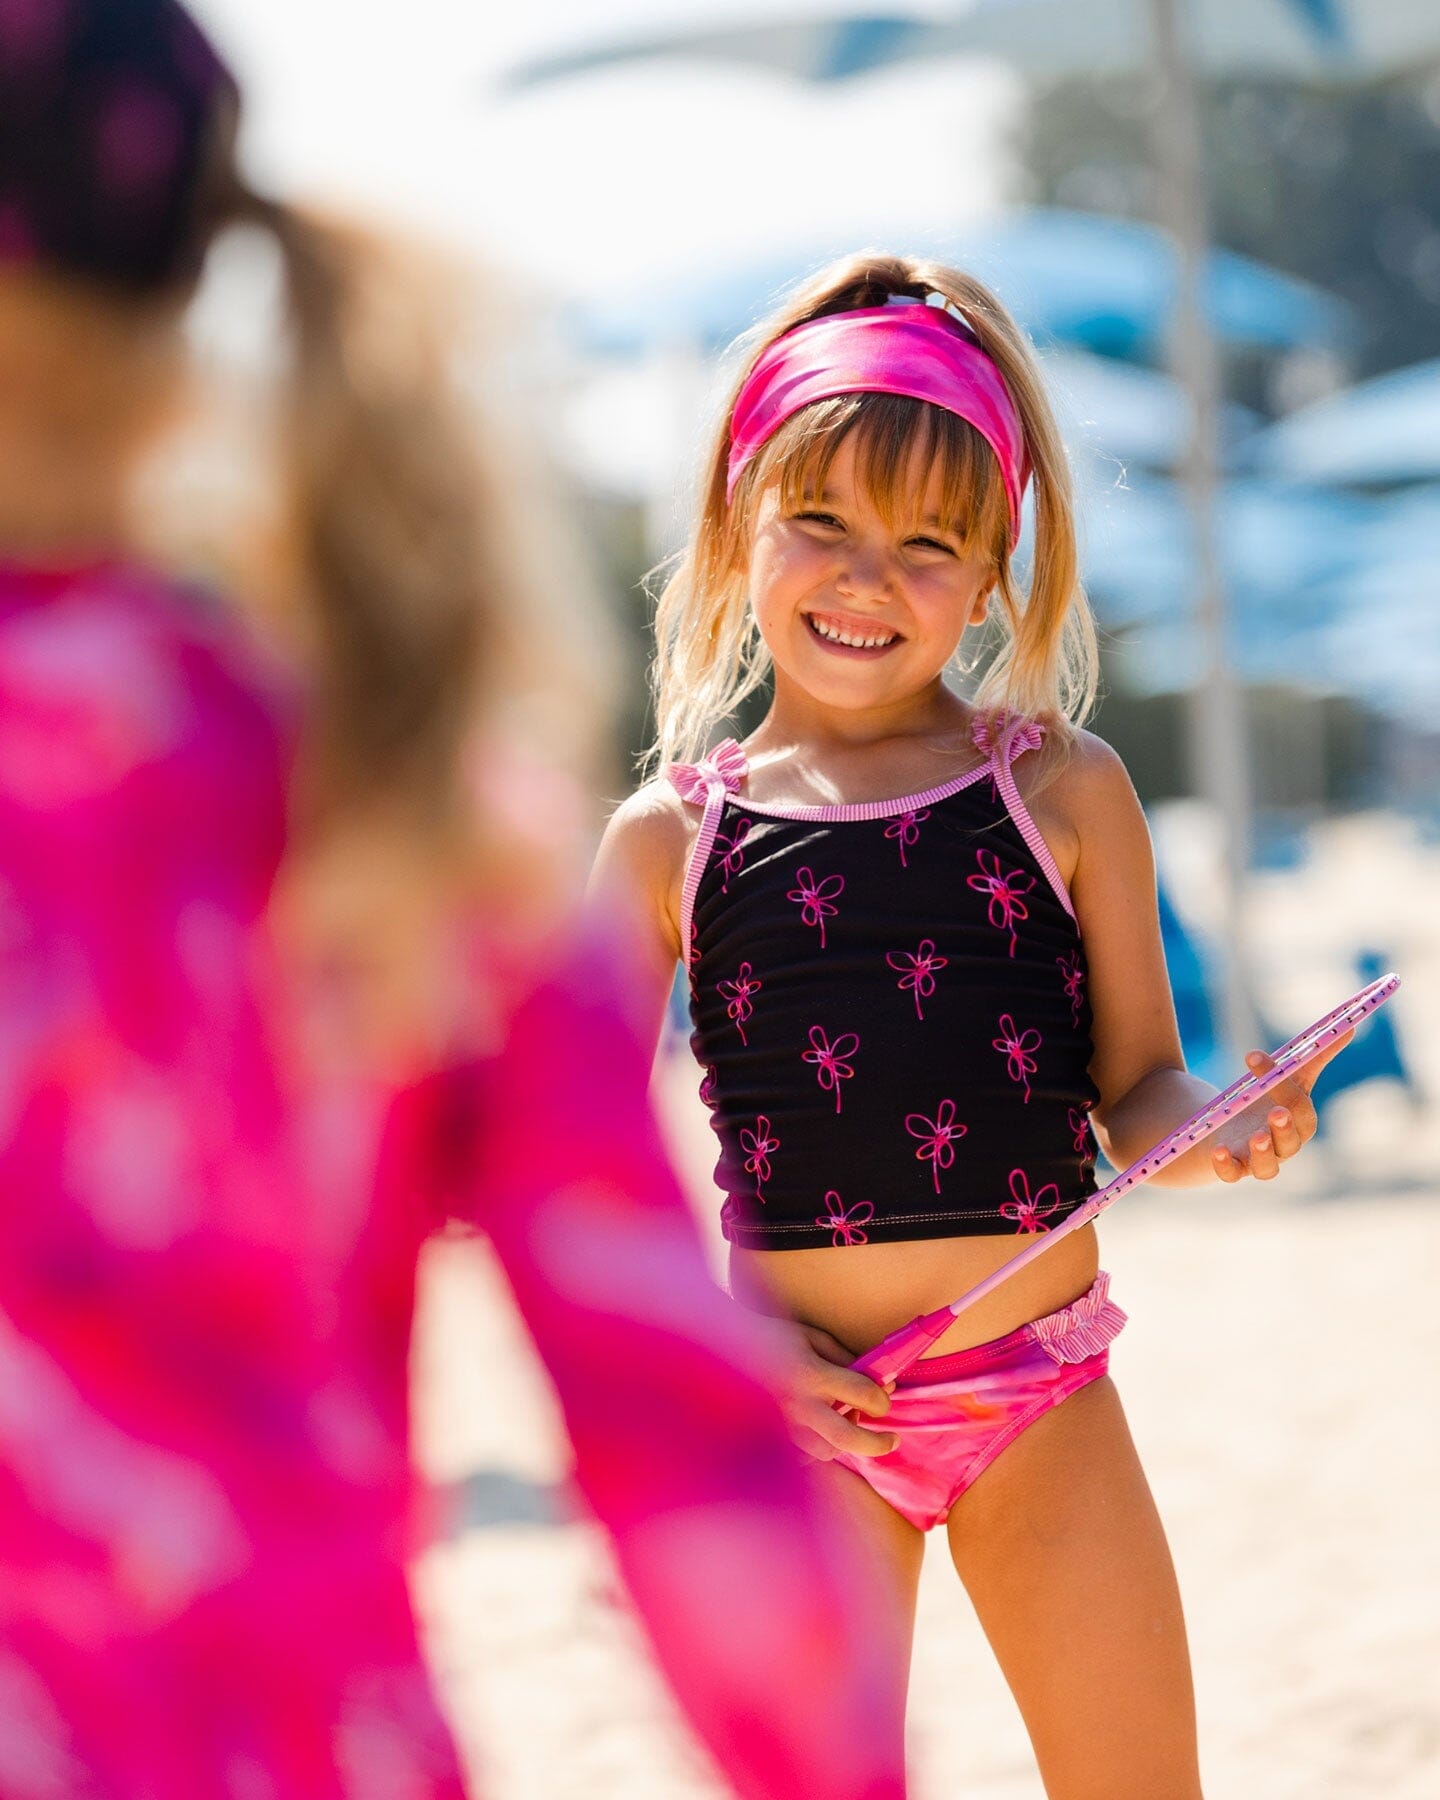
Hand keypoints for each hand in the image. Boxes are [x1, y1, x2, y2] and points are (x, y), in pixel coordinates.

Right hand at [778, 1323, 897, 1461]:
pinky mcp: (772, 1438)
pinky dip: (819, 1447)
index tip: (885, 1397)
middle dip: (878, 1443)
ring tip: (848, 1422)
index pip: (862, 1394)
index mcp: (811, 1374)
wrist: (724, 1349)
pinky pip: (804, 1456)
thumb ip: (845, 1357)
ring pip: (827, 1451)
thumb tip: (880, 1379)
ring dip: (846, 1443)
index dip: (883, 1399)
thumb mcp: (811, 1337)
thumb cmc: (772, 1337)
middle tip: (893, 1440)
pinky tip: (820, 1431)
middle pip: (848, 1437)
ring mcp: (783, 1425)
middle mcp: (798, 1404)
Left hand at [1210, 1029, 1351, 1181]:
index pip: (1299, 1106)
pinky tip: (1219, 1151)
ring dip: (1263, 1152)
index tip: (1252, 1055)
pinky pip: (1232, 1174)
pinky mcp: (1234, 1167)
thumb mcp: (1289, 1076)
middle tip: (1276, 1112)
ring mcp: (1259, 1160)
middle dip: (1285, 1127)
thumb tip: (1347, 1027)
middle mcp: (1284, 1145)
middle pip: (1290, 1142)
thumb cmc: (1269, 1099)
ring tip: (1256, 1137)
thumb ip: (1315, 1055)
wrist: (1234, 1126)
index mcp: (1300, 1121)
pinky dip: (1226, 1166)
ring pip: (1268, 1167)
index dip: (1282, 1083)